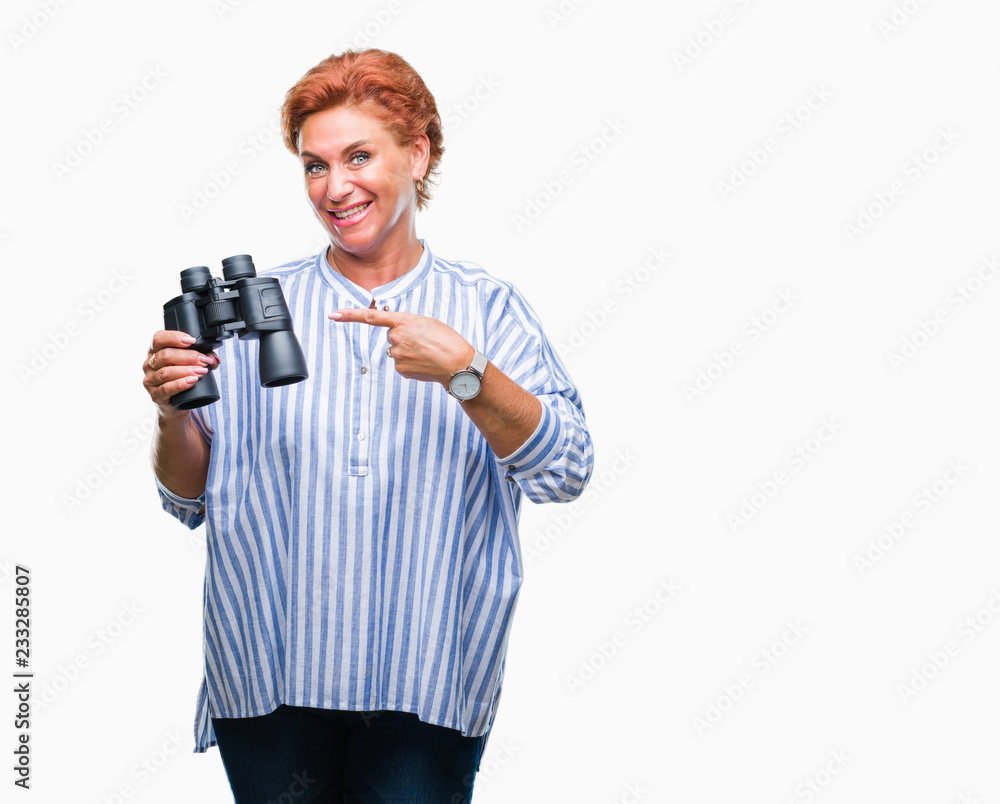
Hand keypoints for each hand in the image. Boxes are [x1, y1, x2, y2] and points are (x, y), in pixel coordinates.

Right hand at [142, 331, 219, 416]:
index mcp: (155, 352)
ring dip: (187, 370)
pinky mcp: (155, 395)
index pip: (158, 338)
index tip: (192, 340)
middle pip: (165, 355)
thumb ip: (202, 358)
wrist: (175, 406)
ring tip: (201, 372)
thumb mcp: (190, 365)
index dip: (174, 337)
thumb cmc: (181, 380)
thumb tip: (213, 358)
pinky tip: (192, 381)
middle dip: (188, 356)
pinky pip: (166, 388)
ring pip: (166, 372)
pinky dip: (181, 384)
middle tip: (204, 361)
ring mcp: (150, 380)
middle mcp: (149, 364)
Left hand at [329, 308, 472, 384]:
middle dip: (404, 337)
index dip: (350, 315)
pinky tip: (424, 363)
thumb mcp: (426, 322)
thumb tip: (394, 335)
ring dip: (408, 351)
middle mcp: (396, 338)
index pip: (371, 317)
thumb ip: (406, 324)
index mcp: (403, 321)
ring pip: (396, 350)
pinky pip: (400, 363)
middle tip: (424, 340)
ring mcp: (397, 355)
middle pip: (391, 336)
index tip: (333, 314)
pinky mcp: (400, 370)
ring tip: (427, 352)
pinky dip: (411, 363)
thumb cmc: (446, 340)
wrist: (457, 364)